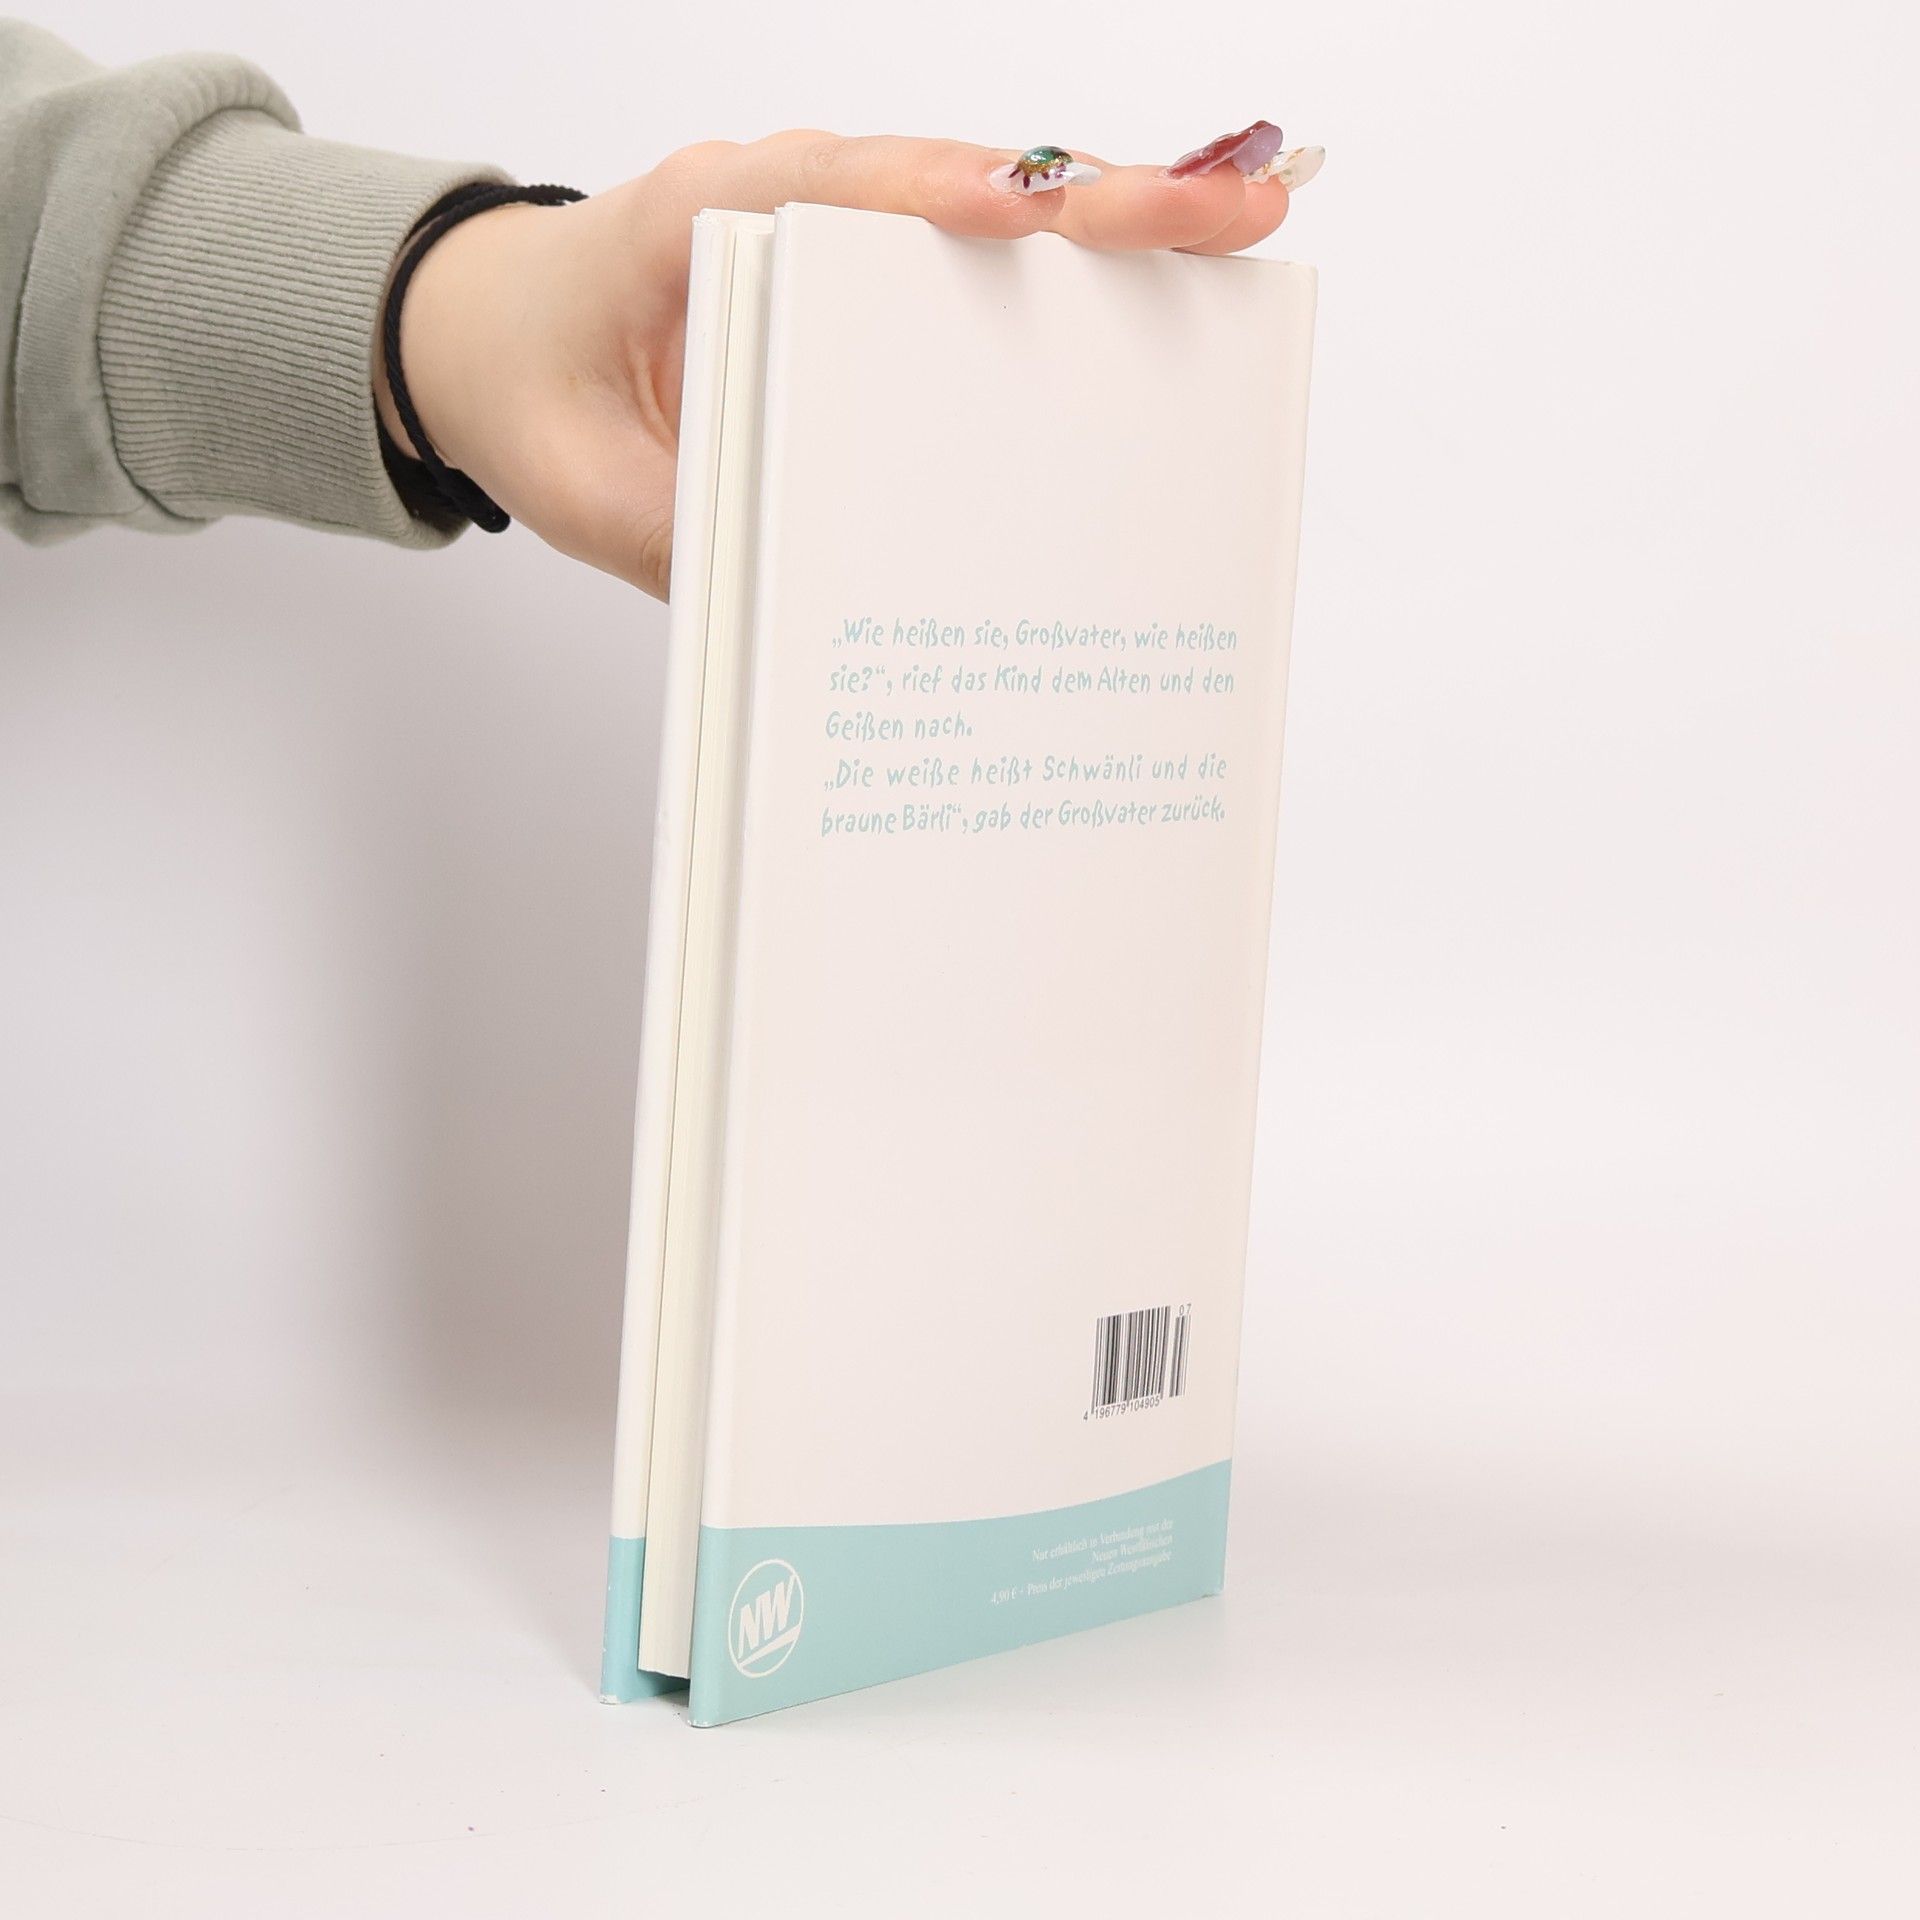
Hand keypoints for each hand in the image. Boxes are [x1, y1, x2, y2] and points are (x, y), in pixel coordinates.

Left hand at [375, 131, 1300, 596]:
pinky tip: (1168, 296)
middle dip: (1102, 198)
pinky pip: (981, 266)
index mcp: (705, 217)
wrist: (495, 343)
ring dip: (1118, 224)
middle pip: (965, 184)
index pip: (845, 191)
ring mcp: (843, 232)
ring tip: (1242, 234)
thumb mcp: (580, 485)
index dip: (953, 200)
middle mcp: (792, 201)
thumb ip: (680, 529)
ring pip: (996, 210)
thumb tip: (814, 594)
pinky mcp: (870, 279)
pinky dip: (1077, 273)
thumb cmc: (534, 387)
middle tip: (1232, 211)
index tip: (1045, 218)